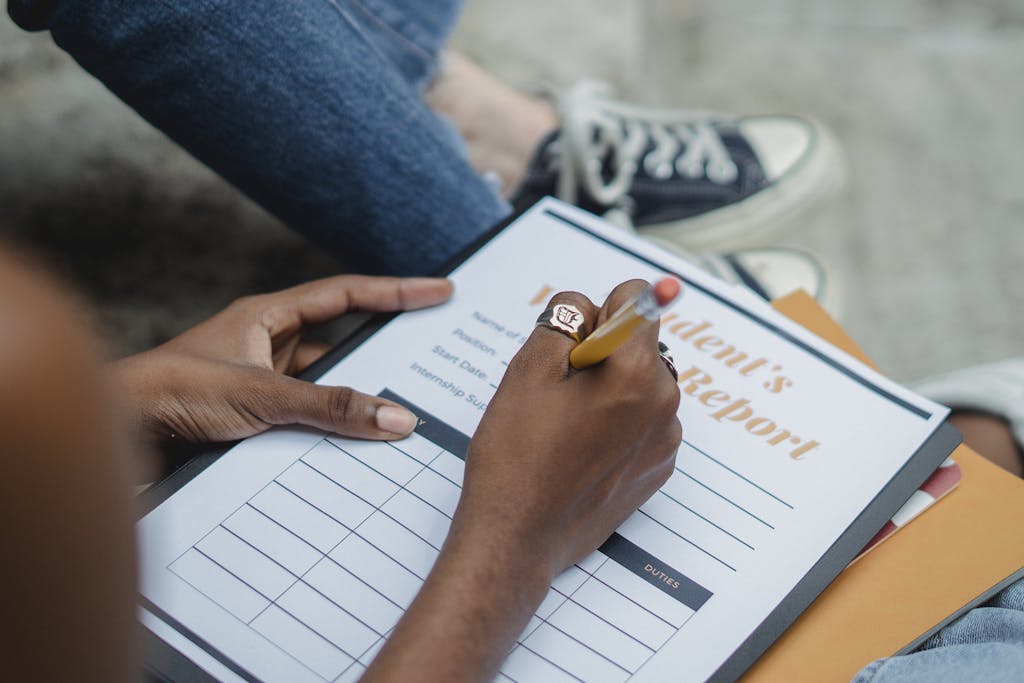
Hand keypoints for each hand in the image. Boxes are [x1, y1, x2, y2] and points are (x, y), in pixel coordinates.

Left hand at [111, 276, 451, 443]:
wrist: (118, 431)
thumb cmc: (172, 391)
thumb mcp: (261, 396)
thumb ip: (330, 408)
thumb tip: (394, 417)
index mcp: (268, 316)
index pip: (347, 294)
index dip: (396, 291)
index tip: (439, 291)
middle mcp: (267, 344)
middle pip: (343, 341)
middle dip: (386, 349)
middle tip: (432, 355)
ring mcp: (261, 381)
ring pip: (325, 386)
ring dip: (353, 401)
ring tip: (400, 414)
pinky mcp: (253, 416)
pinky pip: (307, 418)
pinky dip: (329, 429)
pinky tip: (351, 448)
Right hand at [364, 280, 680, 682]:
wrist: (517, 539)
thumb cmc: (516, 455)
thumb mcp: (527, 370)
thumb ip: (564, 320)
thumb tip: (589, 304)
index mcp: (637, 372)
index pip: (635, 299)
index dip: (595, 311)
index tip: (571, 342)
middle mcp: (665, 403)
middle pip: (638, 343)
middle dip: (602, 353)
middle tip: (556, 392)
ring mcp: (665, 441)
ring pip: (640, 384)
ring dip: (609, 388)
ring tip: (564, 426)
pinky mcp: (657, 469)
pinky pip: (642, 423)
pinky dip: (616, 423)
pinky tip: (577, 450)